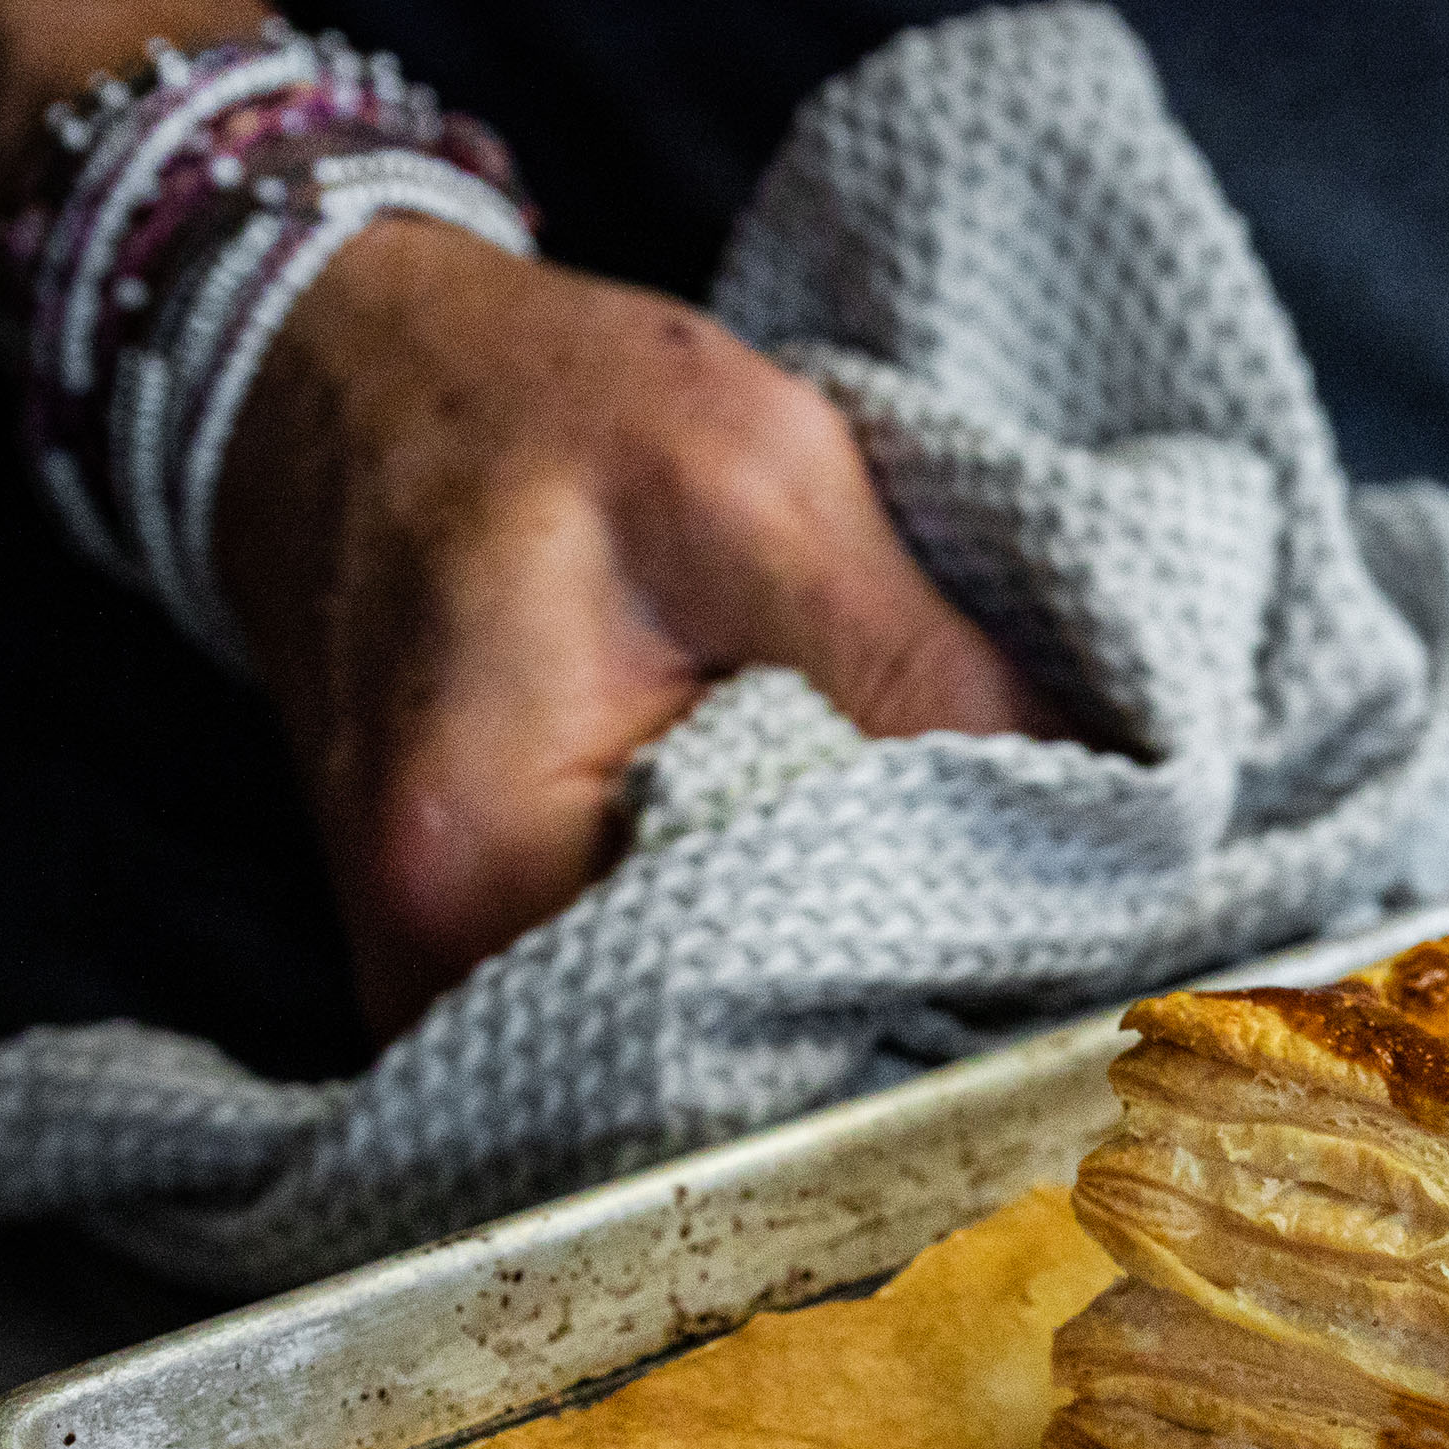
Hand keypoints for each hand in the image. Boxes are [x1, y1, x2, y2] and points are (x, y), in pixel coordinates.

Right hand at [215, 218, 1064, 1035]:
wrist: (343, 373)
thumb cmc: (532, 403)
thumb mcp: (761, 479)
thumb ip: (922, 663)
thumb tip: (1106, 819)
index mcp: (486, 870)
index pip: (747, 1027)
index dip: (912, 991)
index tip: (1032, 938)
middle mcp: (432, 975)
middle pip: (716, 1075)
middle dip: (875, 1009)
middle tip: (1015, 928)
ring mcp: (437, 984)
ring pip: (689, 1054)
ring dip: (817, 988)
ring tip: (931, 898)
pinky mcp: (465, 962)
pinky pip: (644, 1011)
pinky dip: (748, 961)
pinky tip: (827, 886)